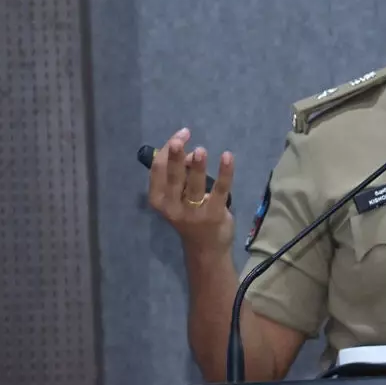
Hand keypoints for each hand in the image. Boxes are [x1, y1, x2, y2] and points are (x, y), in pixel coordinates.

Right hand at [147, 127, 235, 253]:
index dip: (167, 150)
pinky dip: (224, 172)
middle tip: (181, 138)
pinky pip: (220, 189)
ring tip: (200, 150)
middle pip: (173, 177)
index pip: (158, 171)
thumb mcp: (177, 198)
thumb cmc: (190, 216)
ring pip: (194, 184)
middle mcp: (172, 207)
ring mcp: (193, 212)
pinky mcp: (214, 214)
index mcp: (159, 200)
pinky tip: (227, 156)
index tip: (181, 135)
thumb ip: (181, 176)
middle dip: (176, 156)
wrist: (206, 249)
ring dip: (197, 166)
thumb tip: (191, 154)